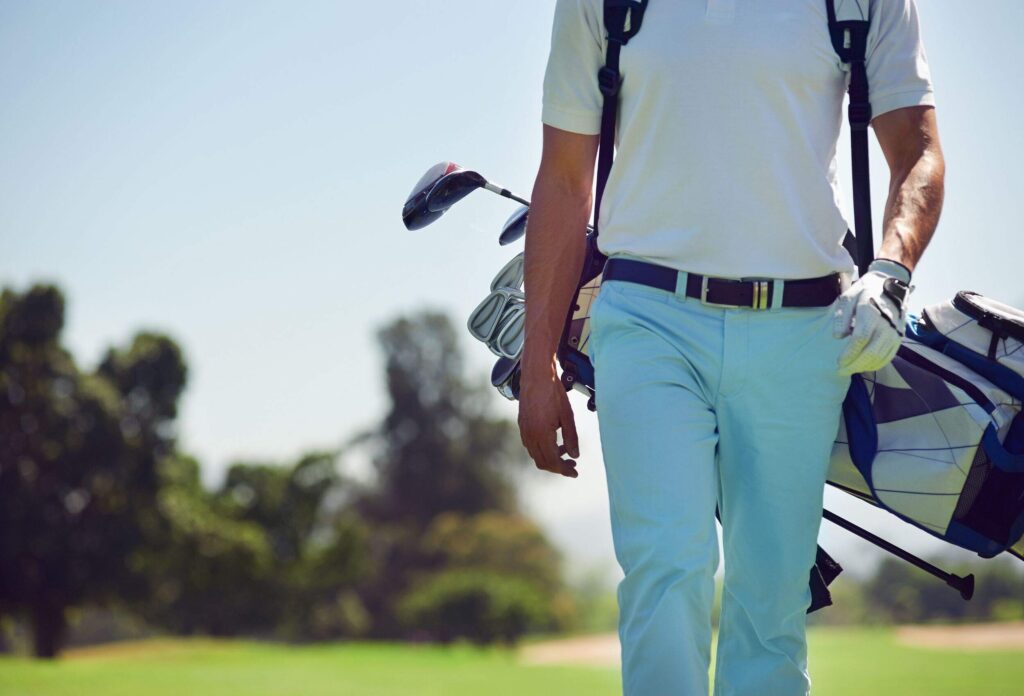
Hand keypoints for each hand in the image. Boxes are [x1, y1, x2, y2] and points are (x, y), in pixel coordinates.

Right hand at [518, 362, 578, 477]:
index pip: (553, 461)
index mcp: (542, 434)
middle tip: (572, 464)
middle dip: (558, 467)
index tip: (575, 472)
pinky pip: (530, 445)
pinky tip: (553, 442)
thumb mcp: (568, 416)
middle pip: (543, 462)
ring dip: (550, 458)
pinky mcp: (522, 425)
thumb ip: (571, 438)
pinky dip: (542, 449)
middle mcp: (530, 435)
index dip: (565, 470)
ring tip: (565, 451)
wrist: (536, 376)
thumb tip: (575, 455)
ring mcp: (524, 430)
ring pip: (535, 455)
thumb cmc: (554, 393)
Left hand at [833, 259, 912, 374]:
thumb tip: (838, 336)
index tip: (838, 362)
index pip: (860, 338)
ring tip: (851, 369)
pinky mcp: (899, 336)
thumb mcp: (848, 297)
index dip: (849, 353)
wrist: (890, 284)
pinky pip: (889, 355)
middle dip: (855, 364)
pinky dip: (877, 364)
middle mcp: (886, 323)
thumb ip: (841, 316)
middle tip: (841, 371)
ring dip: (865, 366)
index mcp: (871, 312)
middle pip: (871, 351)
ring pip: (881, 356)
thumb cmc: (864, 291)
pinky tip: (865, 366)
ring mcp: (895, 331)